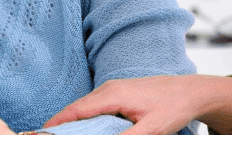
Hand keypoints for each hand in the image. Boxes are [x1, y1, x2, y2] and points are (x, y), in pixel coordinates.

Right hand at [43, 74, 231, 134]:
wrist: (191, 91)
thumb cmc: (174, 106)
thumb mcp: (151, 129)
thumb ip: (126, 140)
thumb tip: (103, 142)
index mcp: (113, 94)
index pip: (76, 111)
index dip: (56, 125)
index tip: (41, 135)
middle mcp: (109, 89)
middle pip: (76, 110)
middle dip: (60, 125)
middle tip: (46, 137)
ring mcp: (113, 90)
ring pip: (84, 108)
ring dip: (72, 123)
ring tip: (60, 136)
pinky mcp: (118, 94)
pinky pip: (94, 108)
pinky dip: (84, 119)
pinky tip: (82, 131)